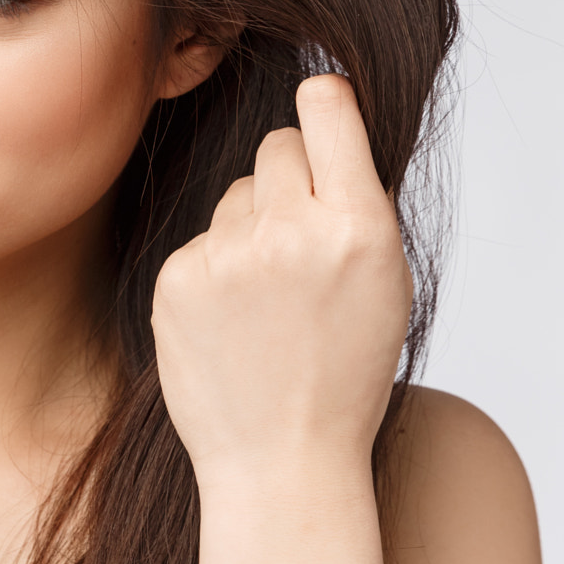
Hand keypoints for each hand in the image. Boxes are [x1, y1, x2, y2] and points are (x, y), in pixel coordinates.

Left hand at [153, 77, 411, 475]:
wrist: (283, 461)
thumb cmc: (343, 372)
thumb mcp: (385, 283)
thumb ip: (357, 203)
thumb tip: (327, 112)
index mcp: (361, 228)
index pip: (327, 105)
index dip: (324, 102)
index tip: (320, 106)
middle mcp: (293, 232)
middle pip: (277, 144)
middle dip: (290, 177)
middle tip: (302, 241)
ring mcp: (228, 256)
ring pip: (236, 193)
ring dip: (251, 227)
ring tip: (269, 300)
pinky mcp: (177, 278)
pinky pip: (201, 240)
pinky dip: (214, 270)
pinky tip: (232, 322)